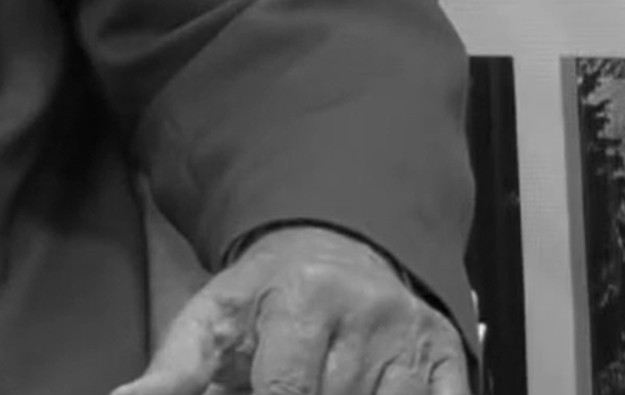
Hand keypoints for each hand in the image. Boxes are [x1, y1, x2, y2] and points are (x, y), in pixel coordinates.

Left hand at [113, 224, 470, 394]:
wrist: (336, 244)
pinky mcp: (449, 357)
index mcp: (303, 299)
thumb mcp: (213, 317)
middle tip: (278, 383)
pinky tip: (373, 394)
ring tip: (325, 383)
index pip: (288, 389)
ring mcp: (412, 338)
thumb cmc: (266, 294)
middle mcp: (366, 314)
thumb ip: (174, 370)